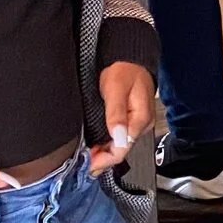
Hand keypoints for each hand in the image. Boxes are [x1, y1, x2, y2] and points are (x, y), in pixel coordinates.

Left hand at [87, 61, 156, 175]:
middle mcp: (141, 125)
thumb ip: (116, 113)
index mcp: (140, 119)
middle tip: (82, 164)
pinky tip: (95, 148)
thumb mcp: (116, 89)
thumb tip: (117, 136)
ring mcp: (136, 124)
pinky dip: (106, 145)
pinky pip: (119, 138)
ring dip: (103, 154)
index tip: (87, 165)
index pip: (122, 149)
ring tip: (85, 158)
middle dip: (101, 159)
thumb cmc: (123, 69)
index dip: (104, 160)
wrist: (128, 58)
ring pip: (119, 146)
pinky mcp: (130, 121)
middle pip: (121, 150)